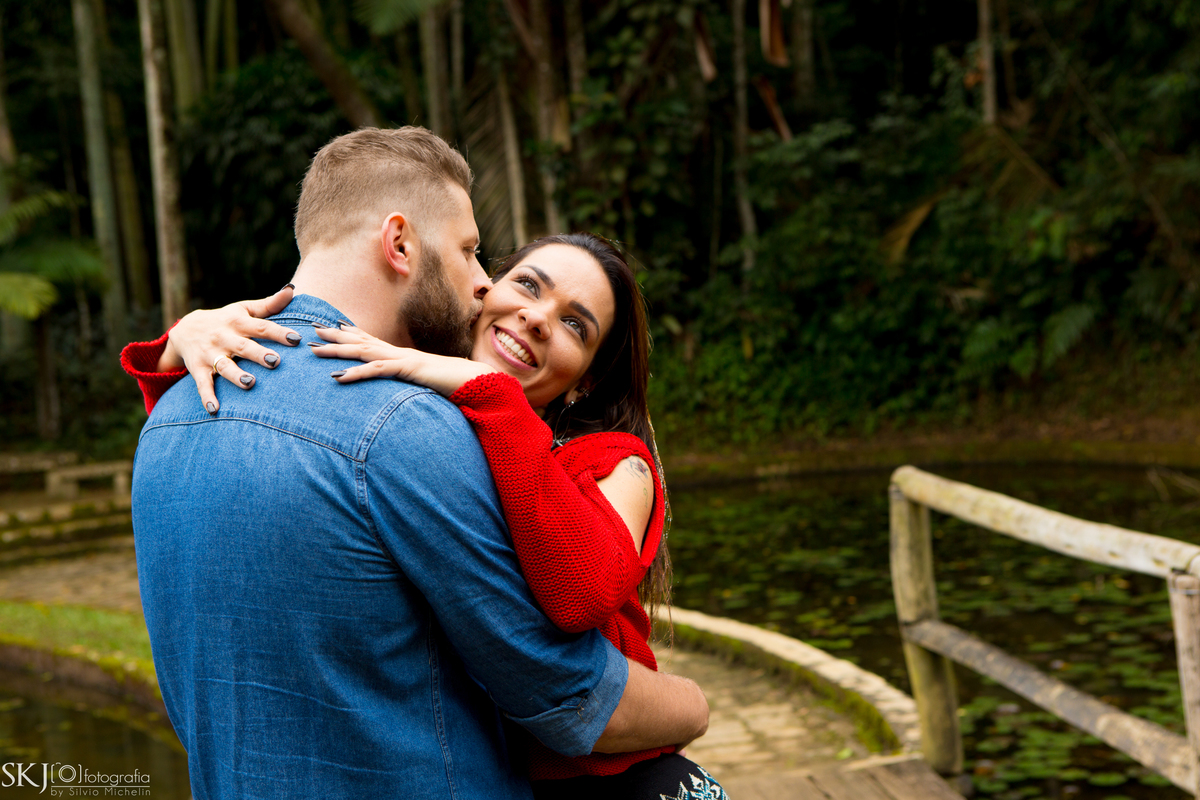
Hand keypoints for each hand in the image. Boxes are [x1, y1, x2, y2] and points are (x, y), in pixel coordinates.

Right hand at [163, 285, 299, 412]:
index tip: (297, 339)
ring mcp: (210, 354)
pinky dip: (207, 397)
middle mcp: (224, 337)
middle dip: (258, 354)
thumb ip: (269, 304)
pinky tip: (214, 410)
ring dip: (236, 375)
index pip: (262, 327)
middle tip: (275, 361)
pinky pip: (202, 384)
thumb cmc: (226, 320)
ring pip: (224, 366)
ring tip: (249, 383)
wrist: (185, 329)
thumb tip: (292, 289)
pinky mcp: (198, 369)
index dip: (279, 333)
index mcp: (238, 322)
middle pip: (244, 346)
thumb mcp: (244, 310)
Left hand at [312, 323, 496, 396]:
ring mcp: (403, 359)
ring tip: (315, 350)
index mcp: (402, 356)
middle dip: (335, 334)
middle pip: (361, 340)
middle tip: (311, 330)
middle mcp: (399, 353)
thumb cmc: (452, 385)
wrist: (475, 381)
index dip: (349, 333)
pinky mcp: (407, 371)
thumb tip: (399, 388)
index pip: (371, 340)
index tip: (328, 327)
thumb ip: (410, 383)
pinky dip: (357, 373)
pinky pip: (378, 371)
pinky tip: (339, 376)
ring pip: (364, 352)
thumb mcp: (424, 384)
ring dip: (338, 350)